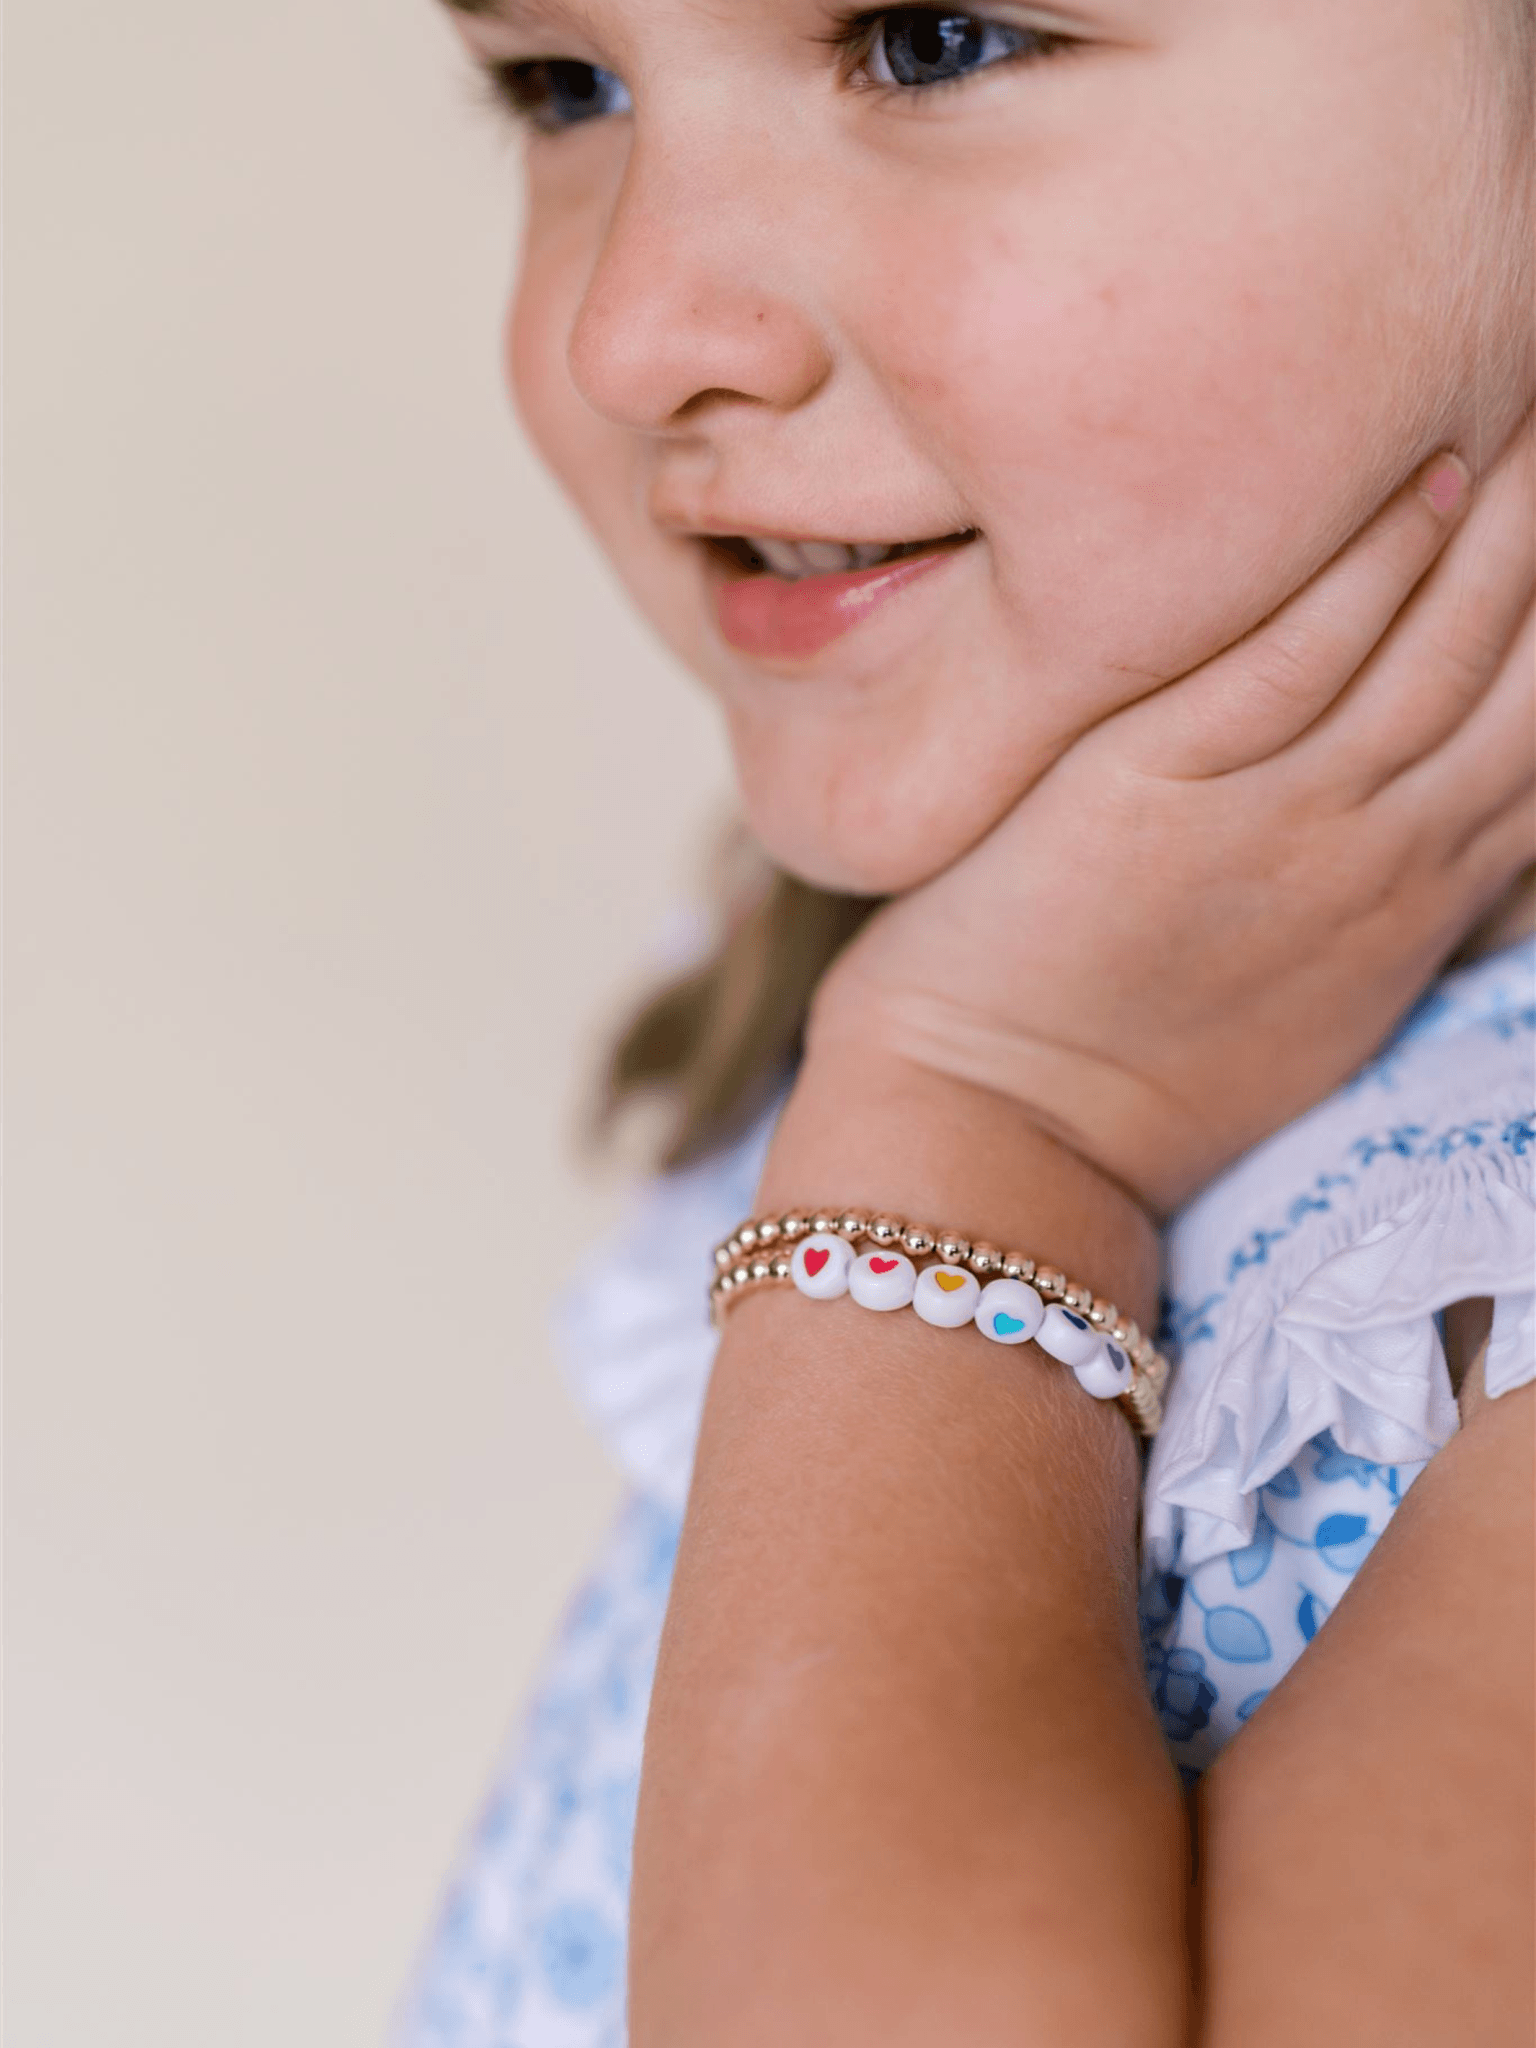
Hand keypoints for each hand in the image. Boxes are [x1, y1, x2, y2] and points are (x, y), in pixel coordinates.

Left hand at [810, 417, 1534, 1216]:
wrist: (1004, 1136)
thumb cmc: (1143, 1062)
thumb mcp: (1317, 981)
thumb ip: (1386, 872)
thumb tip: (1427, 776)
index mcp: (1425, 889)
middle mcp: (1387, 845)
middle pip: (1535, 660)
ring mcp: (1284, 818)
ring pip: (1446, 645)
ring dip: (1514, 517)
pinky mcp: (1163, 790)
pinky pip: (1293, 660)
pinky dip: (1365, 568)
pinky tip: (1419, 474)